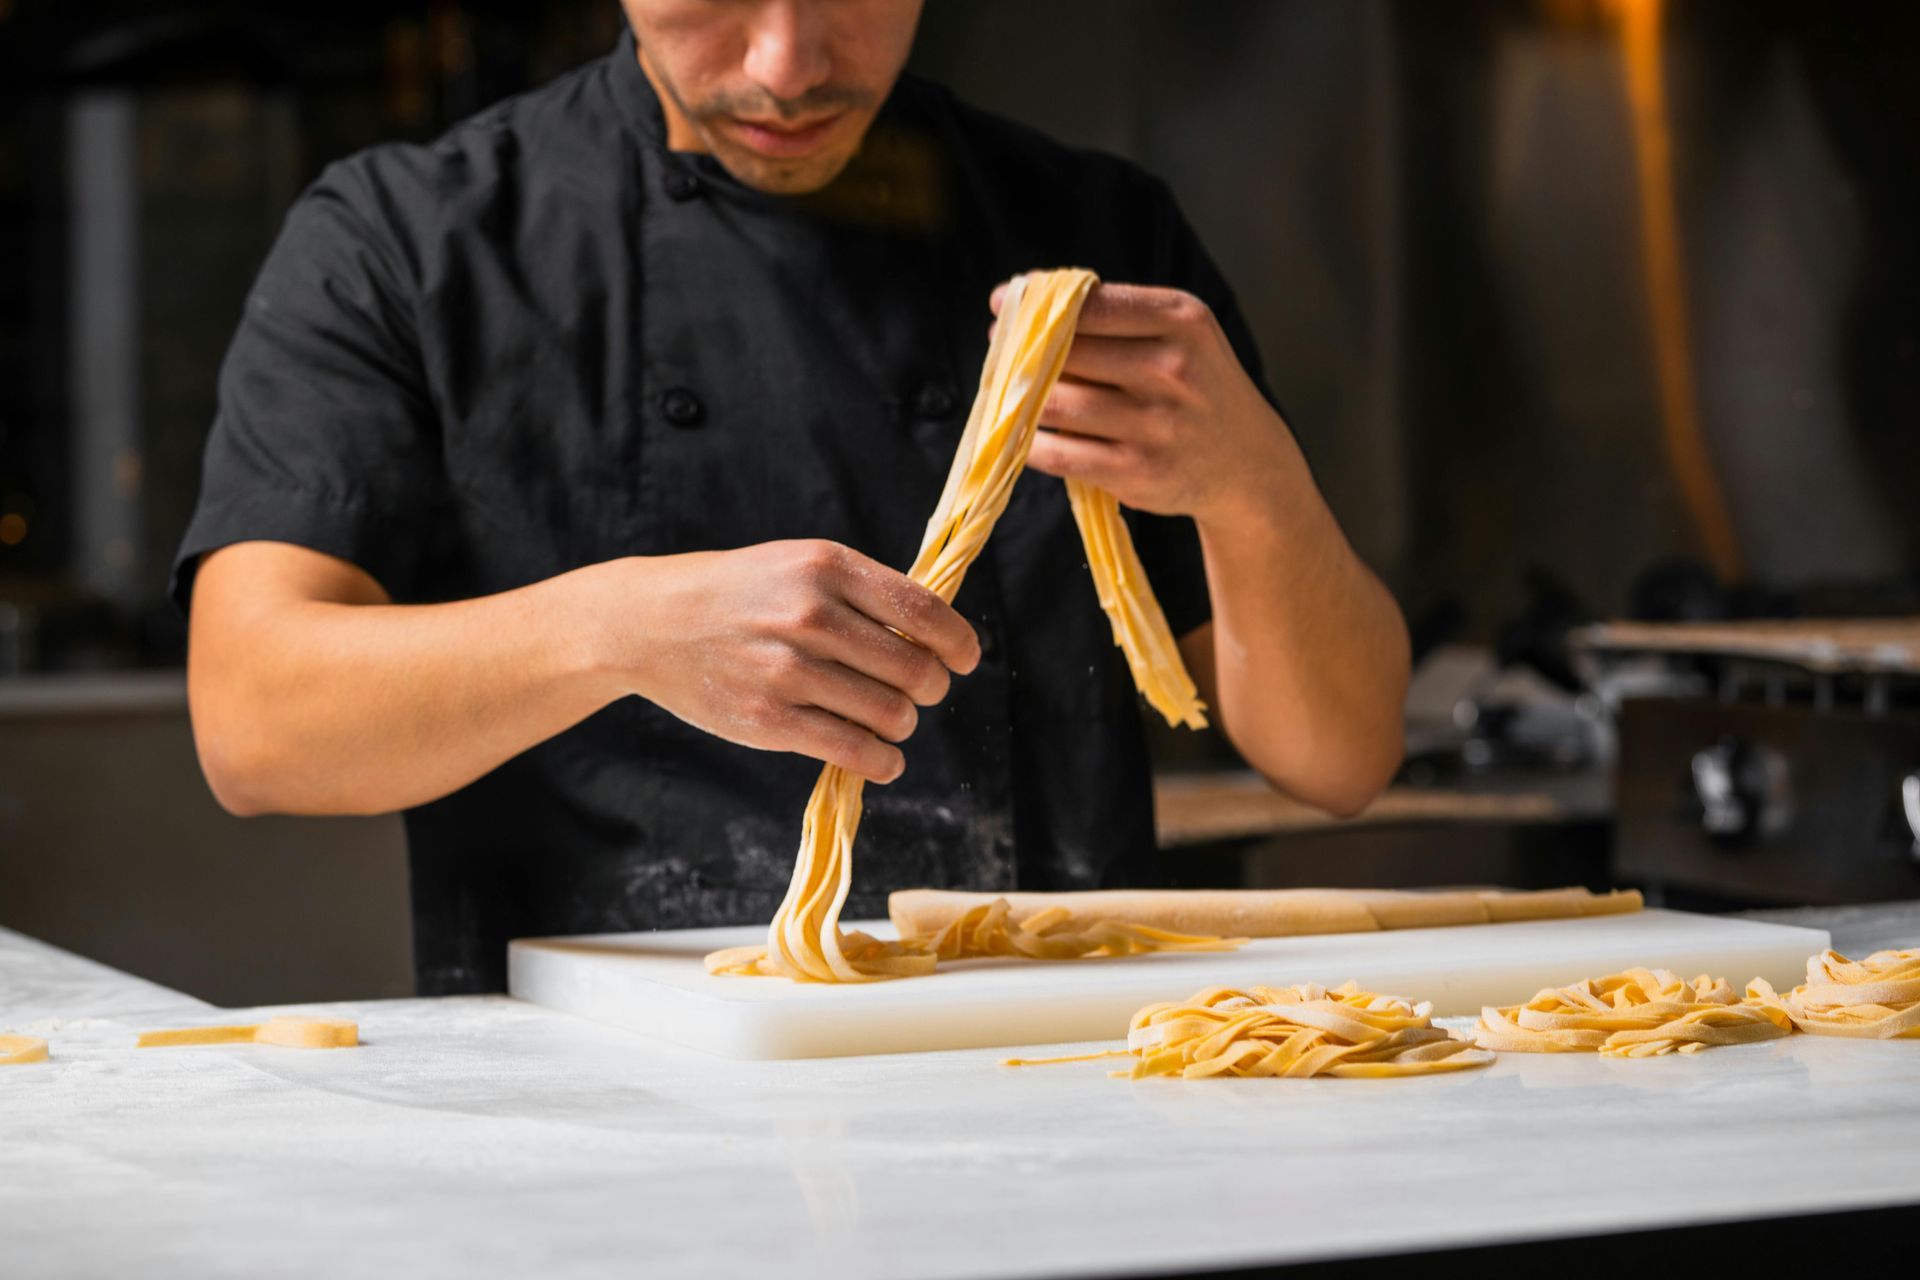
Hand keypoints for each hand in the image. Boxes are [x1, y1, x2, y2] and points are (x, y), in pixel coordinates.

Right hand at [581, 540, 980, 782]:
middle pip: (915, 670)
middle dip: (930, 687)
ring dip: (903, 723)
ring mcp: (788, 670)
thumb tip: (938, 634)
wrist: (652, 623)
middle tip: (917, 691)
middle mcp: (810, 615)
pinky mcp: (770, 719)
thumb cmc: (740, 593)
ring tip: (890, 719)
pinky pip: (856, 751)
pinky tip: (882, 757)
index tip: (964, 658)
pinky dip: (883, 761)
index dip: (958, 642)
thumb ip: (864, 592)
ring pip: (892, 714)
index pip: (923, 611)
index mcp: (827, 567)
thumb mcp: (800, 565)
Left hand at [990, 280, 1302, 529]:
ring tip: (1012, 391)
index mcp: (1183, 321)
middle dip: (1023, 350)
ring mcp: (1156, 424)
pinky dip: (1032, 442)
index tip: (1001, 303)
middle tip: (999, 350)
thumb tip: (1024, 311)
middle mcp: (1173, 370)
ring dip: (1023, 398)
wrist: (1246, 462)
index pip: (1092, 303)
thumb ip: (1117, 317)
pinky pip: (1060, 453)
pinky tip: (1026, 433)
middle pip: (1068, 352)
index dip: (1037, 303)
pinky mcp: (1138, 471)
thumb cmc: (1196, 387)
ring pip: (1058, 403)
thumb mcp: (1181, 335)